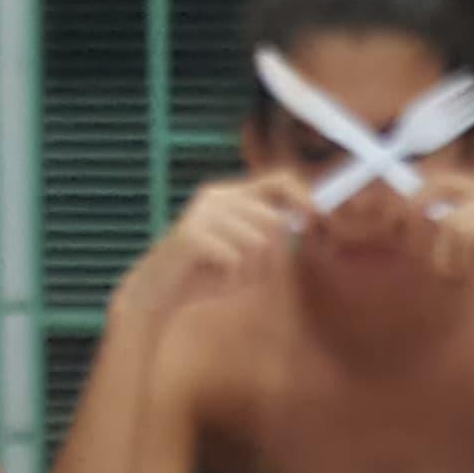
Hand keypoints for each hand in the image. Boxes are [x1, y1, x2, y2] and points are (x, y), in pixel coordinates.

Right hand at [157, 175, 309, 294]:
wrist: (158, 292)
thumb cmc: (206, 274)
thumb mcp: (245, 254)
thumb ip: (270, 237)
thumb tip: (299, 223)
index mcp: (231, 195)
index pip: (279, 180)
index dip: (303, 196)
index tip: (316, 217)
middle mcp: (217, 197)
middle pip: (275, 221)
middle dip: (270, 258)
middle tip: (246, 274)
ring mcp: (202, 213)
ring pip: (258, 242)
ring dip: (249, 272)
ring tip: (226, 276)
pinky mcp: (191, 234)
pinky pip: (234, 257)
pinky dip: (230, 279)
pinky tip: (213, 280)